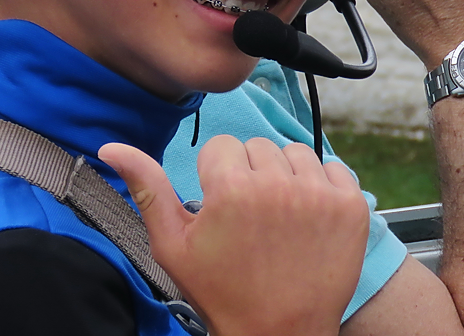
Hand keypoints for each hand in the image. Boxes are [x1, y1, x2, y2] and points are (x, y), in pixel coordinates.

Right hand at [100, 135, 368, 335]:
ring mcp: (321, 195)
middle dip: (250, 175)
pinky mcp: (352, 207)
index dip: (216, 178)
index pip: (221, 147)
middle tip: (249, 220)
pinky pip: (332, 169)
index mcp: (232, 188)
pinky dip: (321, 188)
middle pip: (257, 147)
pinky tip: (307, 220)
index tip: (222, 211)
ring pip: (294, 153)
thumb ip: (146, 187)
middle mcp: (279, 184)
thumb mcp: (172, 244)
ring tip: (278, 219)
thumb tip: (111, 147)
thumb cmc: (221, 291)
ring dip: (285, 177)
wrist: (279, 335)